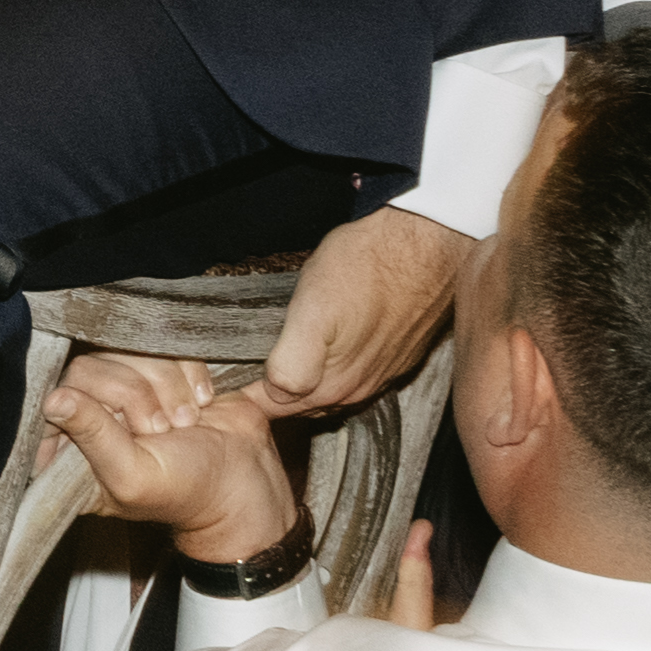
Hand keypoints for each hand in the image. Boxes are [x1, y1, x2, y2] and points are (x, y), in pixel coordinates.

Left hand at [41, 352, 308, 574]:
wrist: (243, 482)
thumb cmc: (185, 491)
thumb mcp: (131, 475)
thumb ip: (93, 436)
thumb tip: (54, 401)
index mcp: (70, 447)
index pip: (58, 396)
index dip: (92, 406)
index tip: (127, 433)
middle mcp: (92, 411)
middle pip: (91, 366)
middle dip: (136, 396)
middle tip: (163, 431)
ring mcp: (127, 386)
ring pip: (129, 349)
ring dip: (168, 386)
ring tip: (186, 421)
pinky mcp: (163, 368)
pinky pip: (163, 343)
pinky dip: (189, 371)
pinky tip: (201, 401)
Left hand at [258, 203, 474, 414]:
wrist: (427, 242)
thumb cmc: (369, 265)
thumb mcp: (314, 309)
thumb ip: (292, 362)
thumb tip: (272, 392)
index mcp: (331, 386)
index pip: (272, 408)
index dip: (245, 395)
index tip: (223, 382)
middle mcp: (357, 390)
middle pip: (299, 404)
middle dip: (271, 394)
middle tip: (243, 369)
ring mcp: (380, 375)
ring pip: (327, 390)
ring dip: (304, 381)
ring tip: (279, 358)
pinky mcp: (396, 356)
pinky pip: (355, 374)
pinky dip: (333, 368)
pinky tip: (326, 346)